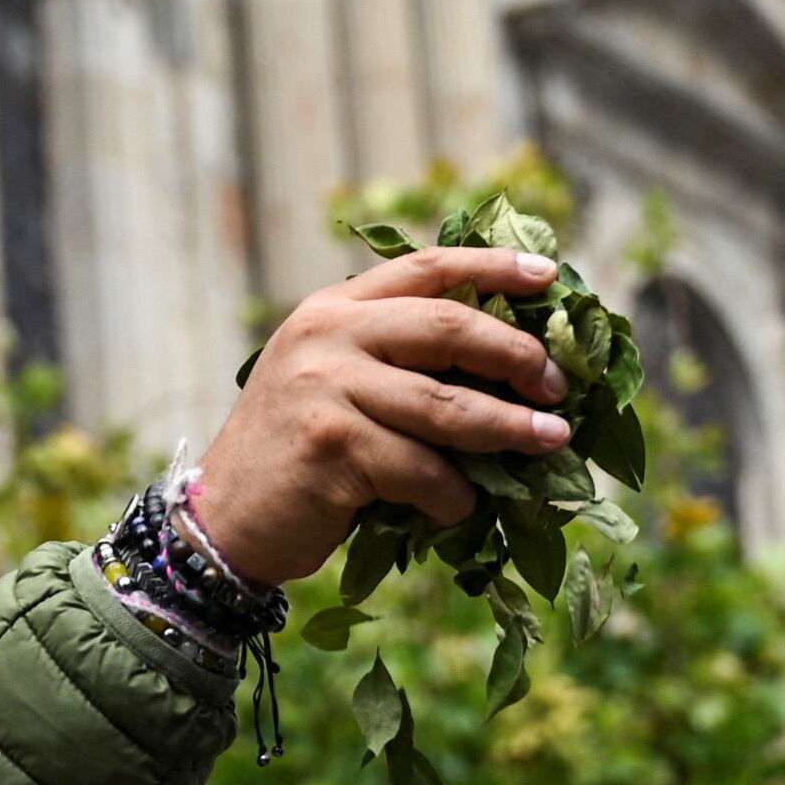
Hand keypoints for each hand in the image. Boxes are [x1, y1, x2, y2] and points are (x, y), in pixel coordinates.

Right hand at [191, 247, 573, 586]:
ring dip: (508, 427)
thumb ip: (400, 364)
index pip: (426, 268)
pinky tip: (460, 508)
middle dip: (516, 355)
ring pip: (444, 404)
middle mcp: (327, 335)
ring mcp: (325, 387)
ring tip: (551, 440)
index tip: (547, 275)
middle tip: (556, 385)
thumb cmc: (302, 456)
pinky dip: (453, 494)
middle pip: (447, 327)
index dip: (492, 267)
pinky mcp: (331, 446)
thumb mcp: (340, 386)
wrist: (227, 518)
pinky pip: (420, 468)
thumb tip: (508, 372)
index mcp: (335, 309)